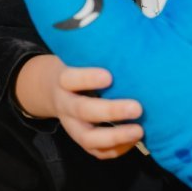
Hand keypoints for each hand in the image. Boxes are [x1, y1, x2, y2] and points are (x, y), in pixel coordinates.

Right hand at [15, 55, 142, 159]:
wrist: (52, 90)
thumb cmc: (78, 67)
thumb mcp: (78, 57)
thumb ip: (98, 53)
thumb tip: (134, 38)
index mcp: (63, 79)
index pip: (71, 79)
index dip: (88, 78)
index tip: (109, 76)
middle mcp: (65, 104)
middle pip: (82, 111)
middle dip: (111, 111)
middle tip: (137, 107)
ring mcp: (71, 126)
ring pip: (88, 138)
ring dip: (115, 137)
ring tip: (139, 130)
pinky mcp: (81, 140)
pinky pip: (97, 152)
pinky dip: (117, 149)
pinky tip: (134, 140)